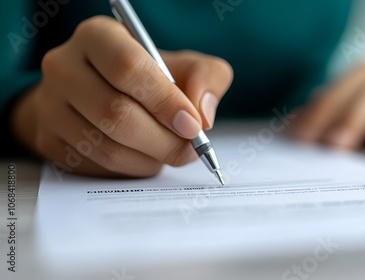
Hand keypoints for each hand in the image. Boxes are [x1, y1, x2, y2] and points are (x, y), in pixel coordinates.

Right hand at [11, 16, 232, 177]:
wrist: (98, 93)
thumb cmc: (147, 78)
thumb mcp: (183, 66)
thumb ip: (206, 78)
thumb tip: (203, 116)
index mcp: (97, 37)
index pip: (128, 68)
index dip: (165, 102)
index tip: (193, 126)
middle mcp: (64, 67)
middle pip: (115, 114)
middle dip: (164, 141)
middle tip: (189, 149)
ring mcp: (50, 107)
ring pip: (107, 148)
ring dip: (150, 159)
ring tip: (169, 152)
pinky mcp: (50, 141)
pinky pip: (97, 168)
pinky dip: (131, 170)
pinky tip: (146, 158)